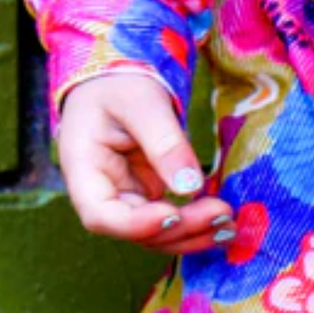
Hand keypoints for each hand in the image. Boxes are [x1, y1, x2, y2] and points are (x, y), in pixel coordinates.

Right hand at [56, 71, 232, 255]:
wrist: (118, 77)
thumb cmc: (118, 82)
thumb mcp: (141, 101)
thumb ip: (164, 142)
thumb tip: (191, 187)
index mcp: (83, 169)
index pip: (100, 215)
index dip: (136, 225)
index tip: (174, 215)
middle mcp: (102, 192)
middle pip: (134, 230)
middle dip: (179, 230)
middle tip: (222, 216)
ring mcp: (126, 196)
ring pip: (155, 232)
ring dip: (192, 234)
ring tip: (230, 226)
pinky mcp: (147, 193)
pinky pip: (169, 219)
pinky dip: (195, 223)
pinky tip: (222, 221)